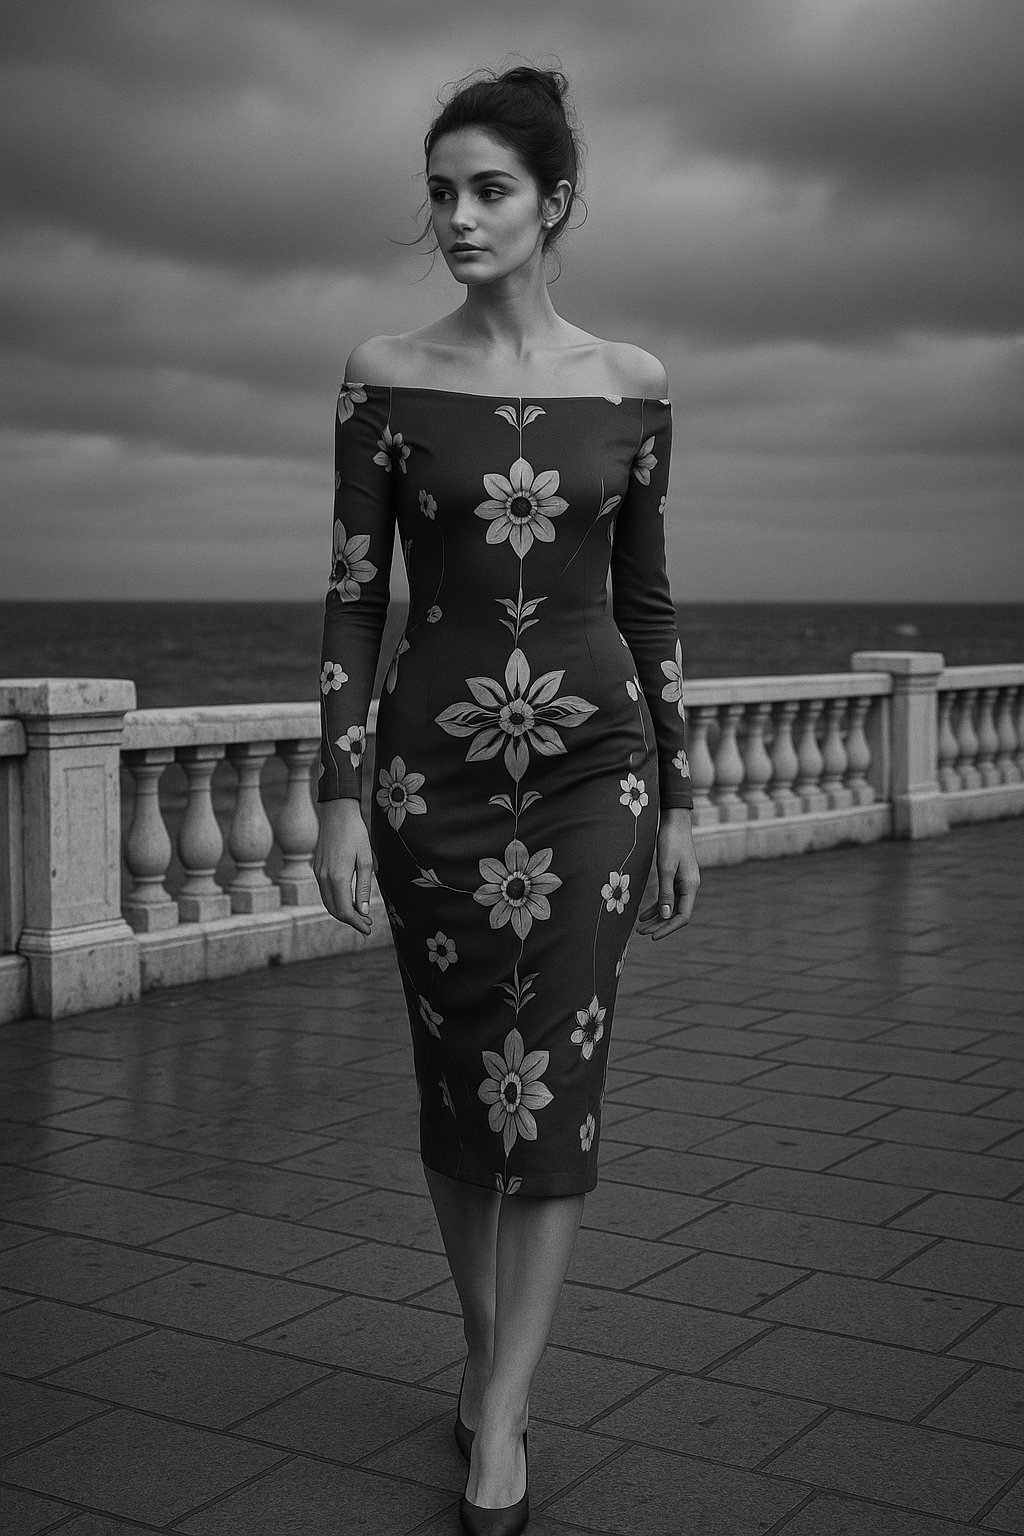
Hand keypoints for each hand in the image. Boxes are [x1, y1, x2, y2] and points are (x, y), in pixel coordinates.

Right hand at [313, 797, 374, 934]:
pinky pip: (325, 892)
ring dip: (342, 912)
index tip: (368, 928)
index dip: (357, 923)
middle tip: (367, 925)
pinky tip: (349, 900)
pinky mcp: (317, 868)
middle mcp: (324, 878)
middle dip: (350, 920)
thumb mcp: (366, 861)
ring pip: (328, 902)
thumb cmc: (356, 834)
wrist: (337, 813)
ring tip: (360, 915)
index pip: (344, 910)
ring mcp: (318, 873)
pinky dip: (336, 901)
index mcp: (337, 877)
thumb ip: (364, 887)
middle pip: (334, 910)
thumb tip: (362, 911)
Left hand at [638, 806, 699, 940]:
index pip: (682, 916)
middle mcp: (689, 887)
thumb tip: (664, 915)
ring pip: (670, 907)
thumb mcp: (666, 867)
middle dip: (659, 926)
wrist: (674, 821)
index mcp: (690, 886)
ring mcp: (683, 882)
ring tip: (640, 927)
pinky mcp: (676, 877)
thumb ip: (666, 892)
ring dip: (656, 918)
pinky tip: (644, 914)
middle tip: (641, 933)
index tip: (652, 936)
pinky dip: (656, 906)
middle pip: (676, 914)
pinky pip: (667, 897)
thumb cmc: (671, 841)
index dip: (668, 928)